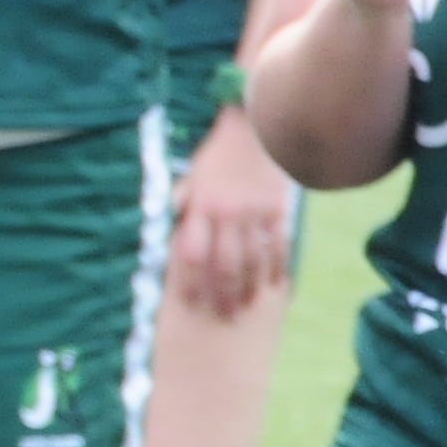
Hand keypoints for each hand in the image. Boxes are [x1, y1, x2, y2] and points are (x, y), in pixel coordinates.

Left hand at [167, 104, 294, 319]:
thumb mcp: (192, 172)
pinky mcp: (278, 213)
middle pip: (224, 264)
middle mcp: (227, 215)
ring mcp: (255, 215)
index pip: (192, 253)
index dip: (189, 280)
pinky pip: (278, 247)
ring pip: (252, 261)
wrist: (257, 131)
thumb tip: (168, 221)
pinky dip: (277, 269)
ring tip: (245, 308)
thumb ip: (182, 199)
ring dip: (249, 288)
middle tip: (220, 315)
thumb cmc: (218, 154)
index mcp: (200, 206)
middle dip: (221, 293)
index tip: (188, 300)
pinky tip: (275, 286)